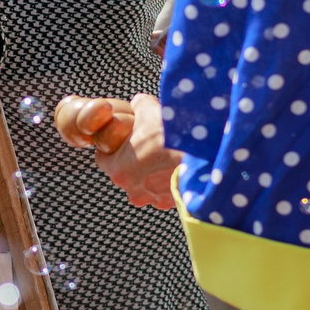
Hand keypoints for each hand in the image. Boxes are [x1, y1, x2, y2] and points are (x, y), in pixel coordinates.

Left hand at [55, 93, 179, 209]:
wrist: (204, 155)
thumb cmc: (171, 134)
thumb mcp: (148, 108)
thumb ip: (136, 107)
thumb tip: (136, 106)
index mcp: (117, 170)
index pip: (104, 158)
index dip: (115, 145)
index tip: (126, 137)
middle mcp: (132, 190)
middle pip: (126, 172)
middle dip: (135, 159)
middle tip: (150, 145)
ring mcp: (153, 199)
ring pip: (146, 184)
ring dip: (153, 173)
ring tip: (168, 156)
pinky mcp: (172, 203)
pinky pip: (165, 192)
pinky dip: (170, 181)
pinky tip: (179, 166)